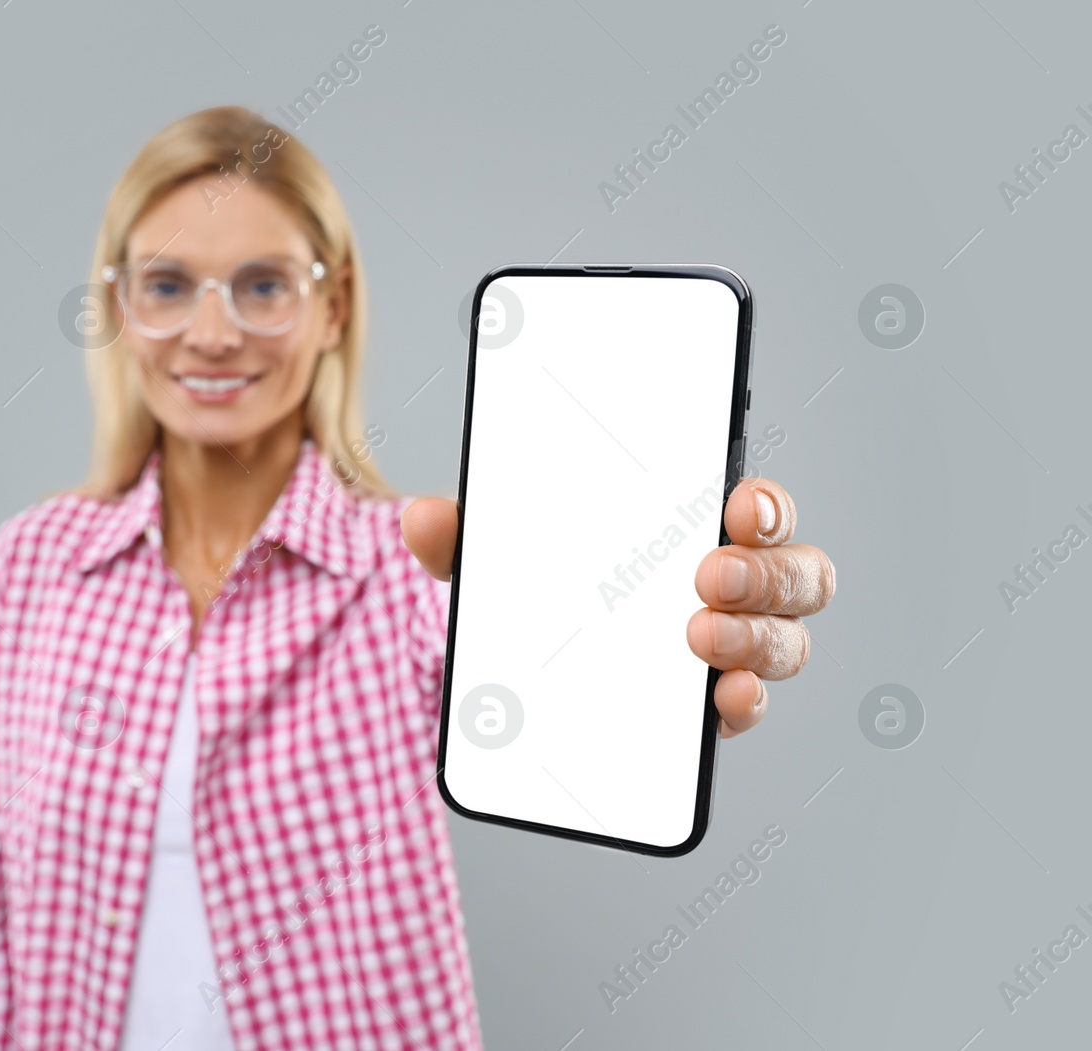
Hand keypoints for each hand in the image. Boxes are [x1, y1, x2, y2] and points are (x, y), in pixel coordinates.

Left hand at [400, 478, 835, 739]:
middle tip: (708, 575)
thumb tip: (420, 519)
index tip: (739, 504)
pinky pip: (746, 705)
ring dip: (756, 638)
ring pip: (785, 641)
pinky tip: (722, 700)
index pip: (758, 508)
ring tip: (701, 638)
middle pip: (794, 574)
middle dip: (765, 572)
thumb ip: (466, 536)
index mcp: (691, 530)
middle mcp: (729, 588)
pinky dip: (745, 703)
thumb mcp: (502, 556)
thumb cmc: (542, 585)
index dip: (765, 504)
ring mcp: (727, 651)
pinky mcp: (706, 711)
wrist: (523, 668)